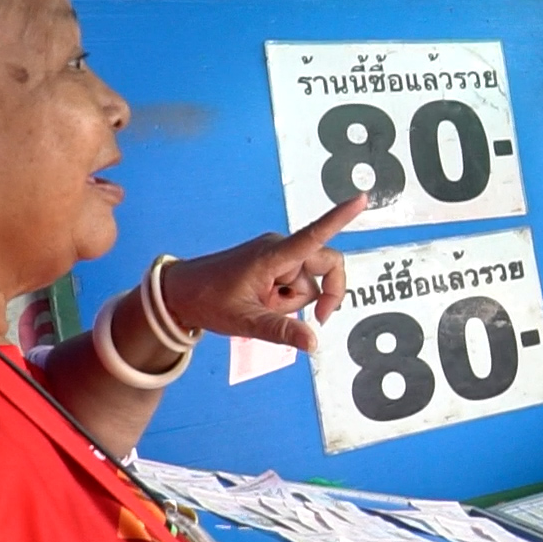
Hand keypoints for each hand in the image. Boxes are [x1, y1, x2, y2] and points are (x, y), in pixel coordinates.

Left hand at [159, 196, 365, 352]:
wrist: (180, 294)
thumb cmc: (209, 301)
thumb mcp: (246, 321)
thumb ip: (282, 331)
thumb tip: (314, 342)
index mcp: (274, 256)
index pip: (314, 235)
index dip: (340, 218)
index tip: (362, 199)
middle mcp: (280, 249)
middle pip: (325, 267)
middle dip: (319, 295)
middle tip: (315, 320)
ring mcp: (276, 255)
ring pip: (308, 281)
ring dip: (293, 301)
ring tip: (263, 307)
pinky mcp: (272, 262)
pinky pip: (295, 281)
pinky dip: (286, 297)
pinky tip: (263, 302)